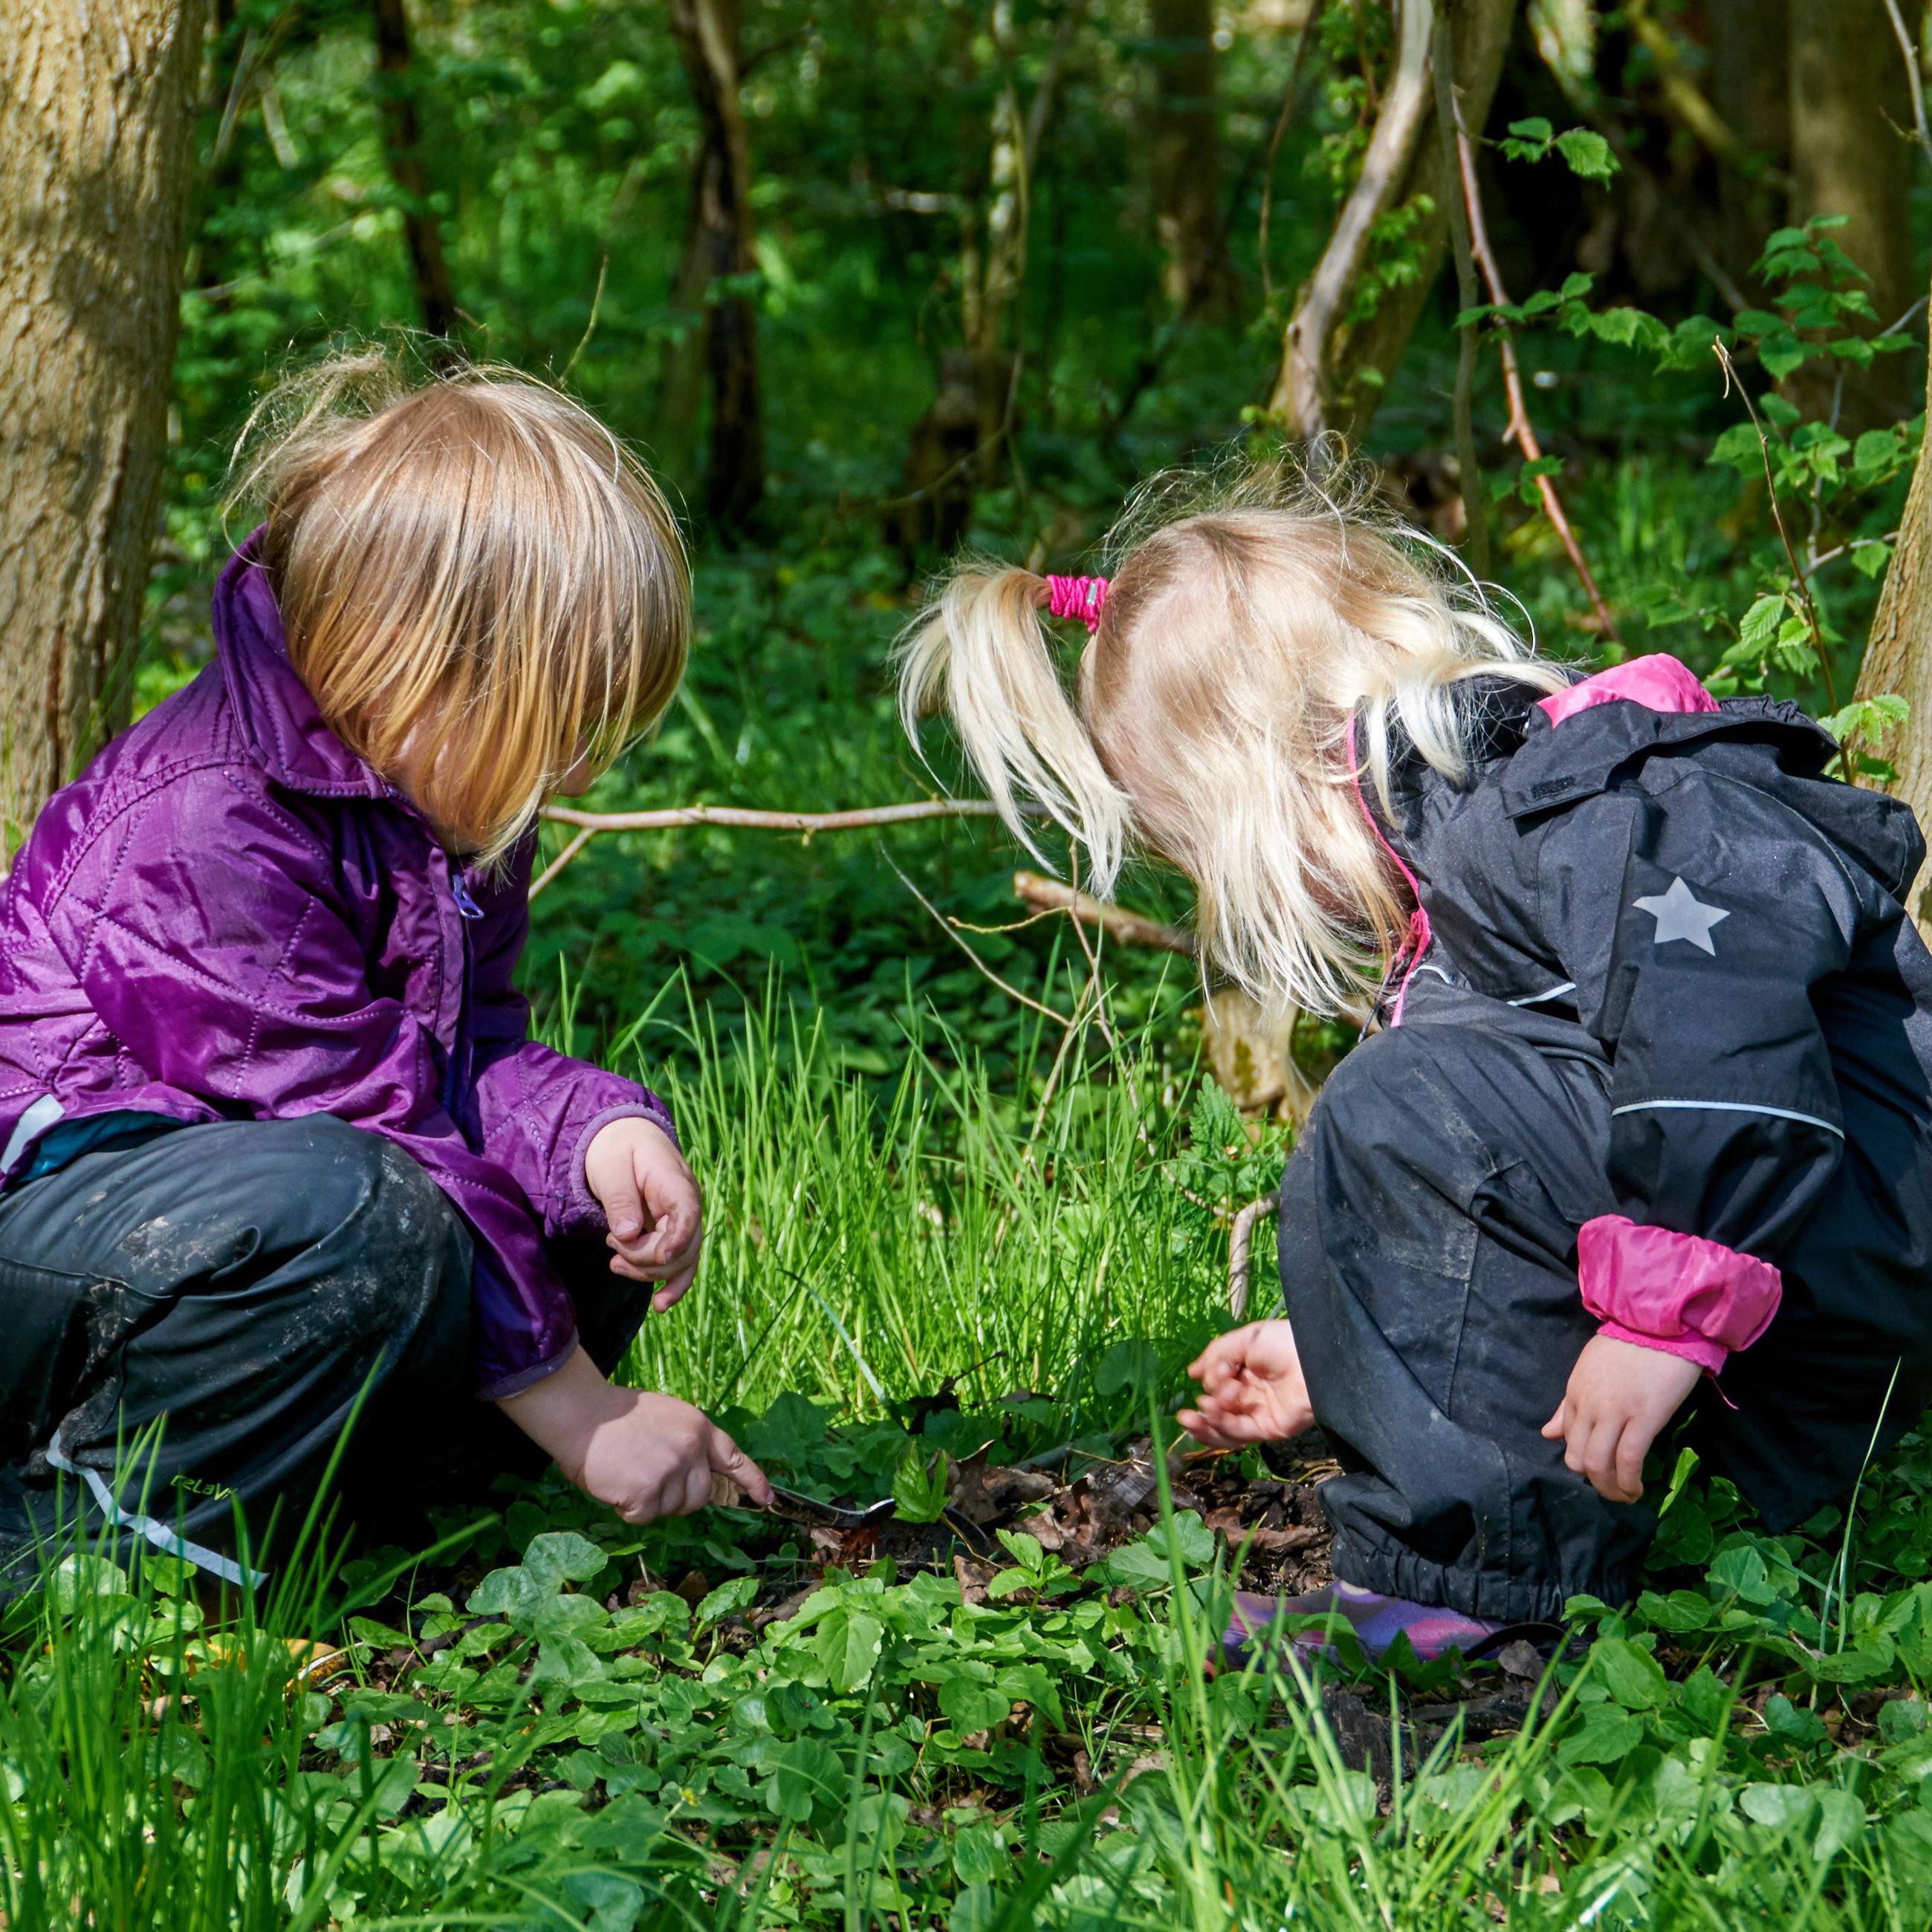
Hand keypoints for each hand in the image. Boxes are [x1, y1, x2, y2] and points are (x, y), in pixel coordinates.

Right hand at [498, 1347, 770, 1523]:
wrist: (584, 1415)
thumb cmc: (618, 1416)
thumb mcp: (668, 1417)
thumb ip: (688, 1443)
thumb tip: (700, 1476)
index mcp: (699, 1428)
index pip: (735, 1459)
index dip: (752, 1481)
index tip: (766, 1499)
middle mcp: (691, 1450)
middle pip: (700, 1497)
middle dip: (679, 1498)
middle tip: (649, 1479)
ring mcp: (671, 1472)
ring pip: (671, 1509)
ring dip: (650, 1501)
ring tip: (629, 1473)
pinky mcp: (647, 1493)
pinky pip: (644, 1516)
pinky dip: (628, 1508)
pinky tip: (617, 1483)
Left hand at [584, 1116, 701, 1310]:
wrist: (623, 1140)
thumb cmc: (616, 1149)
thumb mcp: (611, 1167)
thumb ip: (620, 1199)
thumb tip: (628, 1233)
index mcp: (675, 1182)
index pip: (687, 1214)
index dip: (678, 1238)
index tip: (660, 1257)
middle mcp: (687, 1205)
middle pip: (682, 1246)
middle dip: (645, 1258)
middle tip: (612, 1243)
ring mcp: (682, 1222)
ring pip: (680, 1262)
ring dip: (647, 1272)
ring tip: (614, 1264)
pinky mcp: (672, 1235)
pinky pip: (678, 1265)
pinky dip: (670, 1284)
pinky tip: (660, 1305)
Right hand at [1178, 1319, 1314, 1447]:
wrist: (1313, 1357)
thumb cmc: (1282, 1343)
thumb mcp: (1244, 1340)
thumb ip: (1215, 1355)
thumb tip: (1192, 1373)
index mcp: (1246, 1372)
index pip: (1219, 1384)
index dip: (1212, 1380)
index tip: (1215, 1370)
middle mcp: (1251, 1395)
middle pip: (1219, 1409)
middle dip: (1205, 1407)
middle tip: (1191, 1409)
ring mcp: (1259, 1413)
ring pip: (1225, 1426)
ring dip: (1207, 1422)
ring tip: (1195, 1414)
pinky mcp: (1268, 1429)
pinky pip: (1239, 1432)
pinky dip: (1221, 1425)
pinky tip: (1209, 1414)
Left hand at [1541, 1334, 1702, 1503]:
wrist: (1660, 1325)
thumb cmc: (1629, 1346)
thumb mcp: (1589, 1371)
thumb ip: (1569, 1406)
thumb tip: (1548, 1434)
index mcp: (1575, 1393)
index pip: (1568, 1440)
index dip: (1583, 1462)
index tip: (1601, 1470)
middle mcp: (1588, 1406)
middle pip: (1578, 1458)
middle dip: (1595, 1481)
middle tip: (1613, 1489)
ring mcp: (1614, 1412)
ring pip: (1599, 1464)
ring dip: (1611, 1489)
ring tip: (1625, 1495)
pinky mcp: (1643, 1417)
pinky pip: (1629, 1459)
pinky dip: (1629, 1482)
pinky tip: (1638, 1489)